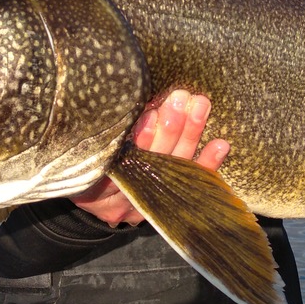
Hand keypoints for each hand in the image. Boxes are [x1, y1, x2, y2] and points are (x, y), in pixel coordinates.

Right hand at [71, 89, 229, 226]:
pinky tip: (221, 145)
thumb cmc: (85, 163)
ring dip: (191, 135)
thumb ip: (100, 135)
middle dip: (170, 129)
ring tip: (200, 106)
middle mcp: (125, 200)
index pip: (123, 162)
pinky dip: (207, 164)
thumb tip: (128, 99)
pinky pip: (192, 186)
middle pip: (154, 165)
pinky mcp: (169, 205)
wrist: (91, 199)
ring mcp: (149, 204)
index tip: (152, 113)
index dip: (141, 139)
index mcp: (97, 187)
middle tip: (180, 99)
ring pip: (175, 171)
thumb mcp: (83, 154)